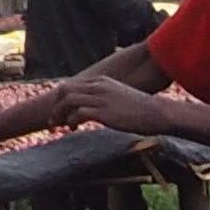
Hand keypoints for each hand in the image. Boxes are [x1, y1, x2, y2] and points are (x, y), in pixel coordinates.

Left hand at [47, 70, 172, 132]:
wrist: (156, 113)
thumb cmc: (140, 109)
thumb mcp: (119, 97)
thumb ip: (104, 98)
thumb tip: (94, 109)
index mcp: (101, 81)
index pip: (71, 85)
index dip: (61, 100)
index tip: (60, 113)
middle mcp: (99, 86)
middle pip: (65, 90)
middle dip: (56, 106)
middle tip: (54, 121)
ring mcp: (101, 98)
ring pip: (68, 101)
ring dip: (59, 114)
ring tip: (59, 127)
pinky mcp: (104, 112)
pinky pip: (78, 114)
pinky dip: (71, 121)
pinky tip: (73, 129)